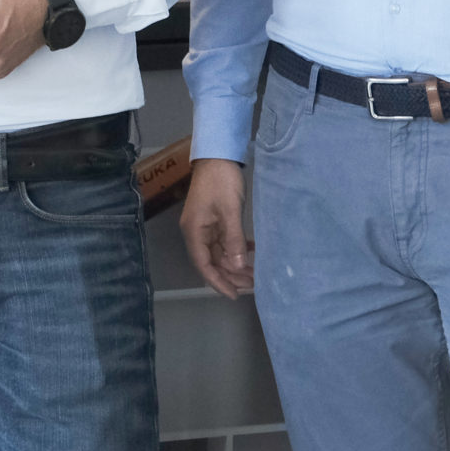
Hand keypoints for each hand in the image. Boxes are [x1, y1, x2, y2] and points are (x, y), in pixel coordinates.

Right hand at [182, 157, 255, 297]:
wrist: (217, 155)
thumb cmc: (221, 182)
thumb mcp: (230, 211)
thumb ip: (234, 240)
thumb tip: (238, 266)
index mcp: (194, 232)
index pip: (204, 266)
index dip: (219, 282)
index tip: (235, 295)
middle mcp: (196, 232)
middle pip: (212, 262)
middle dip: (231, 275)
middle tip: (253, 285)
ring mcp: (205, 226)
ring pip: (219, 253)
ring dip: (235, 263)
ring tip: (255, 272)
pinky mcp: (213, 219)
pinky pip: (223, 241)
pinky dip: (236, 248)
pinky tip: (252, 251)